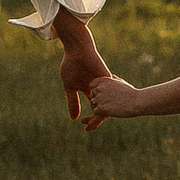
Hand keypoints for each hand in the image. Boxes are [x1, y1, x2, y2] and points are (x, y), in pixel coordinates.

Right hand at [53, 7, 106, 121]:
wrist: (77, 50)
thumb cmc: (72, 65)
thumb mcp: (70, 86)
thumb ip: (72, 102)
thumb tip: (74, 118)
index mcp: (91, 91)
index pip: (96, 108)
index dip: (92, 119)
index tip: (86, 128)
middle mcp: (100, 90)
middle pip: (103, 109)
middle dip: (96, 120)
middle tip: (89, 129)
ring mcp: (105, 85)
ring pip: (108, 103)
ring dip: (101, 114)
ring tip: (94, 123)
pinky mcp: (107, 79)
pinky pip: (110, 94)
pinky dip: (106, 103)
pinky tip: (103, 113)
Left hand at [85, 74, 139, 123]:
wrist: (137, 102)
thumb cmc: (131, 92)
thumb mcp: (121, 82)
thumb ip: (113, 79)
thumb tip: (111, 76)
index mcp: (103, 80)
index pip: (92, 85)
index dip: (97, 90)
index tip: (104, 95)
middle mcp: (99, 88)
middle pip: (92, 95)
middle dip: (98, 99)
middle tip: (109, 103)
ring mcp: (99, 98)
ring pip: (93, 104)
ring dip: (100, 106)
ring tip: (111, 107)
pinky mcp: (100, 108)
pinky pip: (96, 111)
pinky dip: (102, 113)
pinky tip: (111, 111)